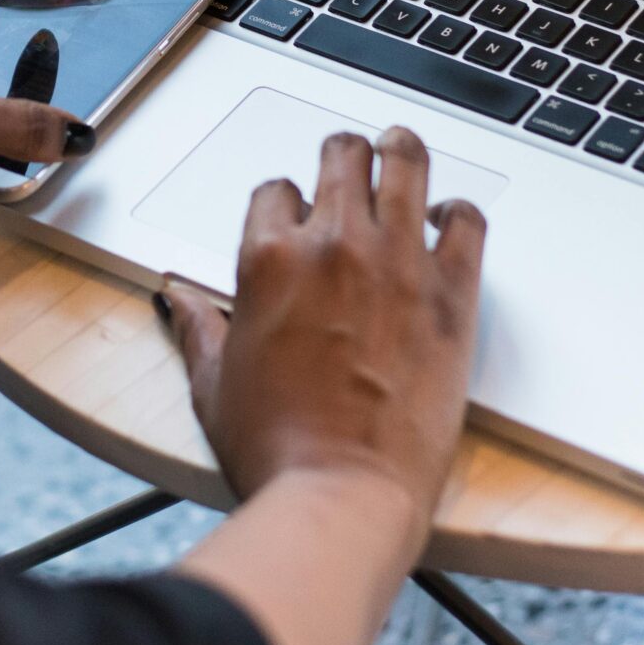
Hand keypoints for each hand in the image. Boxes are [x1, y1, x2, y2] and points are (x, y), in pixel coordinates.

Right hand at [163, 128, 485, 535]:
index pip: (276, 190)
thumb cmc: (277, 448)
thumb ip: (197, 327)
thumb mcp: (212, 383)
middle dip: (343, 156)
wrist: (343, 492)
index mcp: (268, 258)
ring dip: (400, 152)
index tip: (297, 220)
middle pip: (342, 155)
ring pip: (406, 162)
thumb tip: (176, 297)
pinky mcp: (452, 293)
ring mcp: (398, 262)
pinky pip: (467, 220)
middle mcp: (333, 245)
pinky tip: (450, 220)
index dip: (286, 203)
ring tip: (400, 151)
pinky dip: (460, 212)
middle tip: (351, 165)